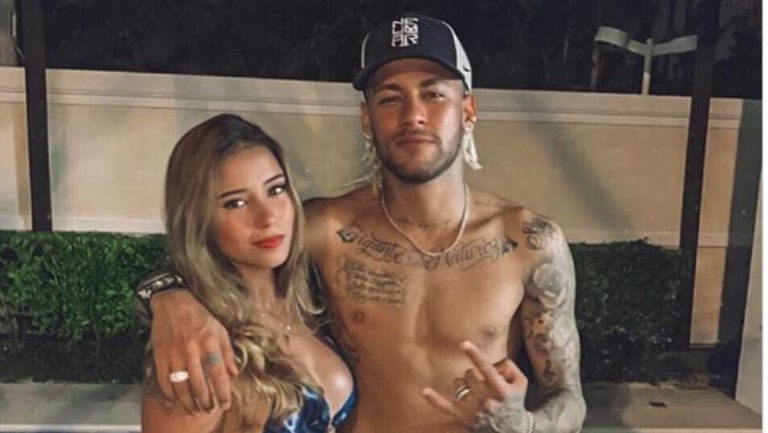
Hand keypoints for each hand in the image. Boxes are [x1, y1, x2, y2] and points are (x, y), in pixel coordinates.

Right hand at [151, 289, 237, 412]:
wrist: (172, 302)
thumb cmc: (199, 316)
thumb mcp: (219, 330)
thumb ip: (227, 352)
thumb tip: (234, 373)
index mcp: (210, 342)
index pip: (218, 373)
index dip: (223, 392)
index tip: (226, 404)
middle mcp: (192, 349)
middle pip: (199, 384)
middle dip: (205, 402)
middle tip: (209, 410)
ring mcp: (174, 353)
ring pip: (181, 386)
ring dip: (189, 402)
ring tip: (195, 410)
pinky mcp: (160, 355)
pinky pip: (164, 381)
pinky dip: (170, 394)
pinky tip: (176, 401)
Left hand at [421, 340, 527, 428]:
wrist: (512, 430)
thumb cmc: (514, 402)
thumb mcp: (521, 383)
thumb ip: (510, 367)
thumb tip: (495, 362)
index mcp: (500, 390)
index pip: (486, 369)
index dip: (475, 355)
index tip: (464, 343)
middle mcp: (486, 400)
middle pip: (469, 374)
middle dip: (474, 374)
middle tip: (483, 382)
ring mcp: (473, 409)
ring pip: (458, 384)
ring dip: (463, 383)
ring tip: (473, 391)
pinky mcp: (463, 417)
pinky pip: (445, 407)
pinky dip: (434, 399)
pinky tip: (424, 391)